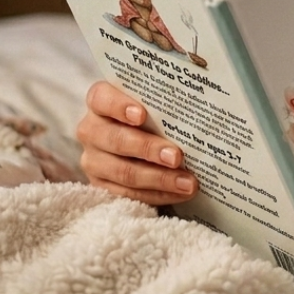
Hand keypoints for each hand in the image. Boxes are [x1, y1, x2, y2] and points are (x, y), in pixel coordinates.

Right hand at [76, 81, 197, 205]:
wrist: (136, 137)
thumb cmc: (151, 111)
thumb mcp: (153, 101)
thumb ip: (166, 99)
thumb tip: (202, 104)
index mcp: (100, 101)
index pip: (102, 99)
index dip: (120, 106)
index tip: (142, 115)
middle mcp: (91, 129)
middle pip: (117, 140)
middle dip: (149, 149)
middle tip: (177, 157)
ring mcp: (93, 159)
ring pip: (123, 171)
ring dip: (159, 178)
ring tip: (188, 182)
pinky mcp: (101, 184)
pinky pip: (128, 193)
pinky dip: (157, 194)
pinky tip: (179, 193)